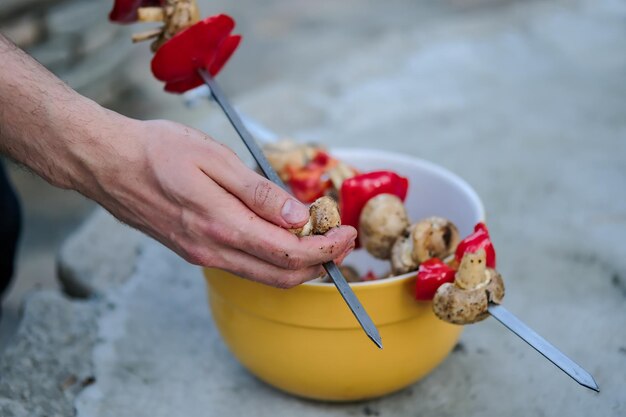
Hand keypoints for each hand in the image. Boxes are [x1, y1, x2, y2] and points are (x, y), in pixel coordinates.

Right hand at [86, 118, 356, 287]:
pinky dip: (272, 258)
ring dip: (298, 263)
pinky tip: (281, 234)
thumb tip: (297, 215)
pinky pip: (244, 265)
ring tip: (320, 236)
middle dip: (320, 262)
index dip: (325, 248)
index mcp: (222, 225)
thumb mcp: (214, 158)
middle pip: (281, 274)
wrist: (107, 163)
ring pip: (263, 275)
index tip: (347, 232)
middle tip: (342, 239)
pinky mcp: (195, 251)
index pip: (288, 252)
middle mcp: (213, 249)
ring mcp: (202, 254)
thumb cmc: (156, 151)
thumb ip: (258, 192)